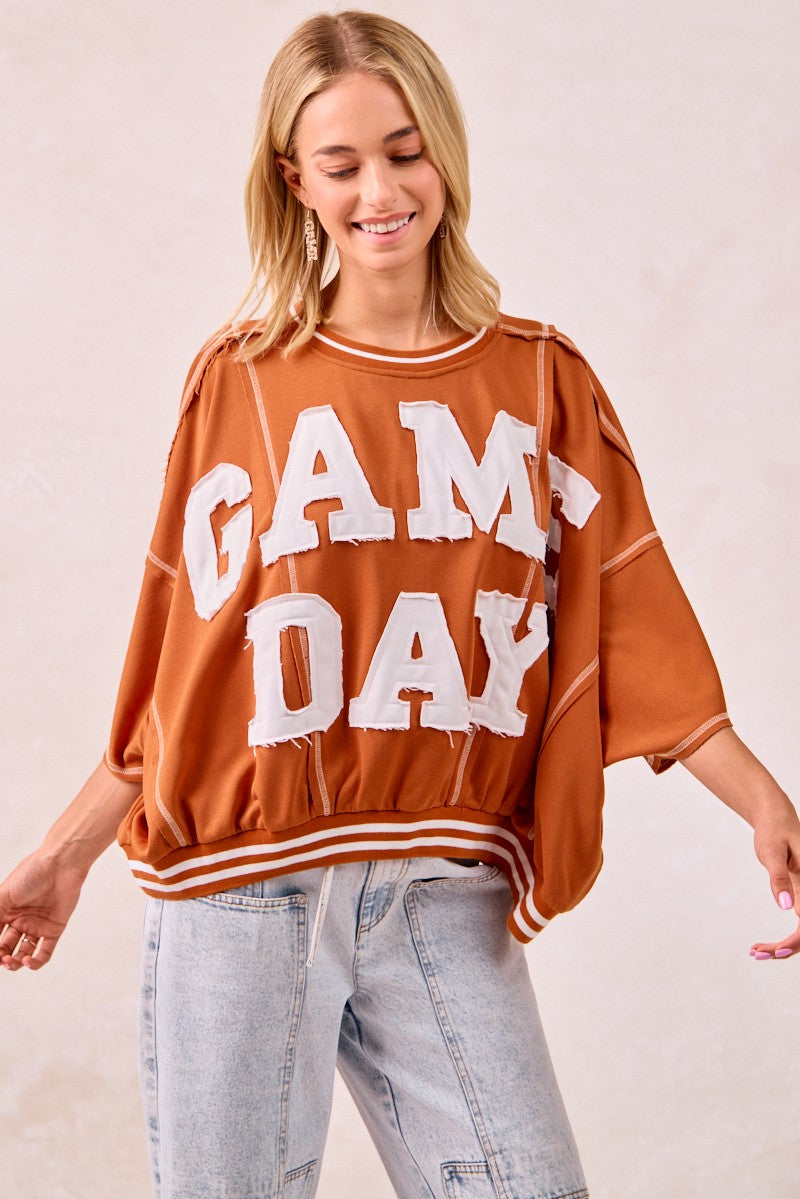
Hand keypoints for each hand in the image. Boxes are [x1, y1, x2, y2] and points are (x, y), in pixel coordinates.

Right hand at [0, 850, 86, 971]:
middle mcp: (20, 920)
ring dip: (16, 962)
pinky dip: (36, 962)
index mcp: (6, 911)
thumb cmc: (31, 873)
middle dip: (1, 957)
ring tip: (11, 961)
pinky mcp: (54, 929)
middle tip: (0, 959)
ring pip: (24, 953)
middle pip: (6, 947)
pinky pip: (45, 952)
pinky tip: (28, 961)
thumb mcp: (4, 895)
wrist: (60, 865)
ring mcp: (37, 925)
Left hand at [749, 804, 799, 960]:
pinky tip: (759, 945)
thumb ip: (779, 879)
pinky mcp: (798, 894)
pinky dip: (781, 938)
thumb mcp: (773, 852)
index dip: (798, 940)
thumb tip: (787, 908)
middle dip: (787, 948)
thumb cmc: (774, 829)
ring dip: (782, 947)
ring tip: (755, 952)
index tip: (778, 951)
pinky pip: (796, 922)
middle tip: (757, 953)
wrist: (775, 815)